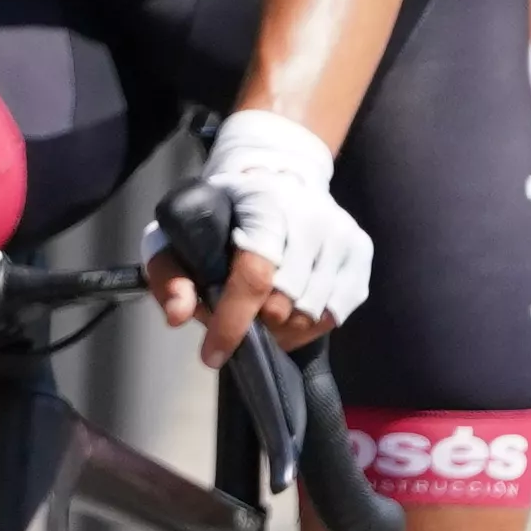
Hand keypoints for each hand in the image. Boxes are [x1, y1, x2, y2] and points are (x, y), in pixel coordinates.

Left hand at [156, 110, 370, 348]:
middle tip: (238, 317)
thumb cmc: (224, 212)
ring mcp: (342, 235)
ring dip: (282, 330)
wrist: (278, 175)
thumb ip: (170, 275)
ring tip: (262, 316)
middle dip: (254, 324)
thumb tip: (179, 315)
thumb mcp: (180, 234)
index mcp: (265, 206)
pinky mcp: (360, 252)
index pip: (255, 277)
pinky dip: (308, 326)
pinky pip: (336, 314)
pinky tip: (289, 311)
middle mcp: (312, 218)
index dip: (232, 322)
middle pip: (284, 305)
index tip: (211, 355)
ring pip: (312, 316)